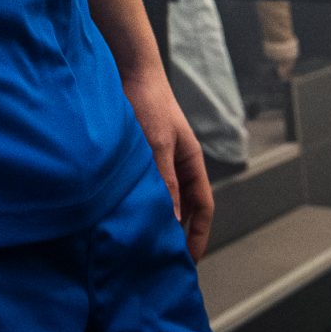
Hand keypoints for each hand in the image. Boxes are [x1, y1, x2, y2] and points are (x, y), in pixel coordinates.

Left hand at [123, 65, 212, 260]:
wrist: (131, 71)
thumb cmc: (148, 103)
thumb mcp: (157, 144)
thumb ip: (166, 180)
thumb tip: (173, 219)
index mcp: (192, 163)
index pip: (203, 208)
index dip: (198, 235)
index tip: (188, 260)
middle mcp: (178, 165)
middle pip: (186, 208)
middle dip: (179, 234)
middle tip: (164, 260)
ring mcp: (160, 161)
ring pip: (165, 199)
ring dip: (159, 220)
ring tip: (145, 245)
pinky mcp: (140, 157)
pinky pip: (146, 188)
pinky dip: (142, 204)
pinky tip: (127, 216)